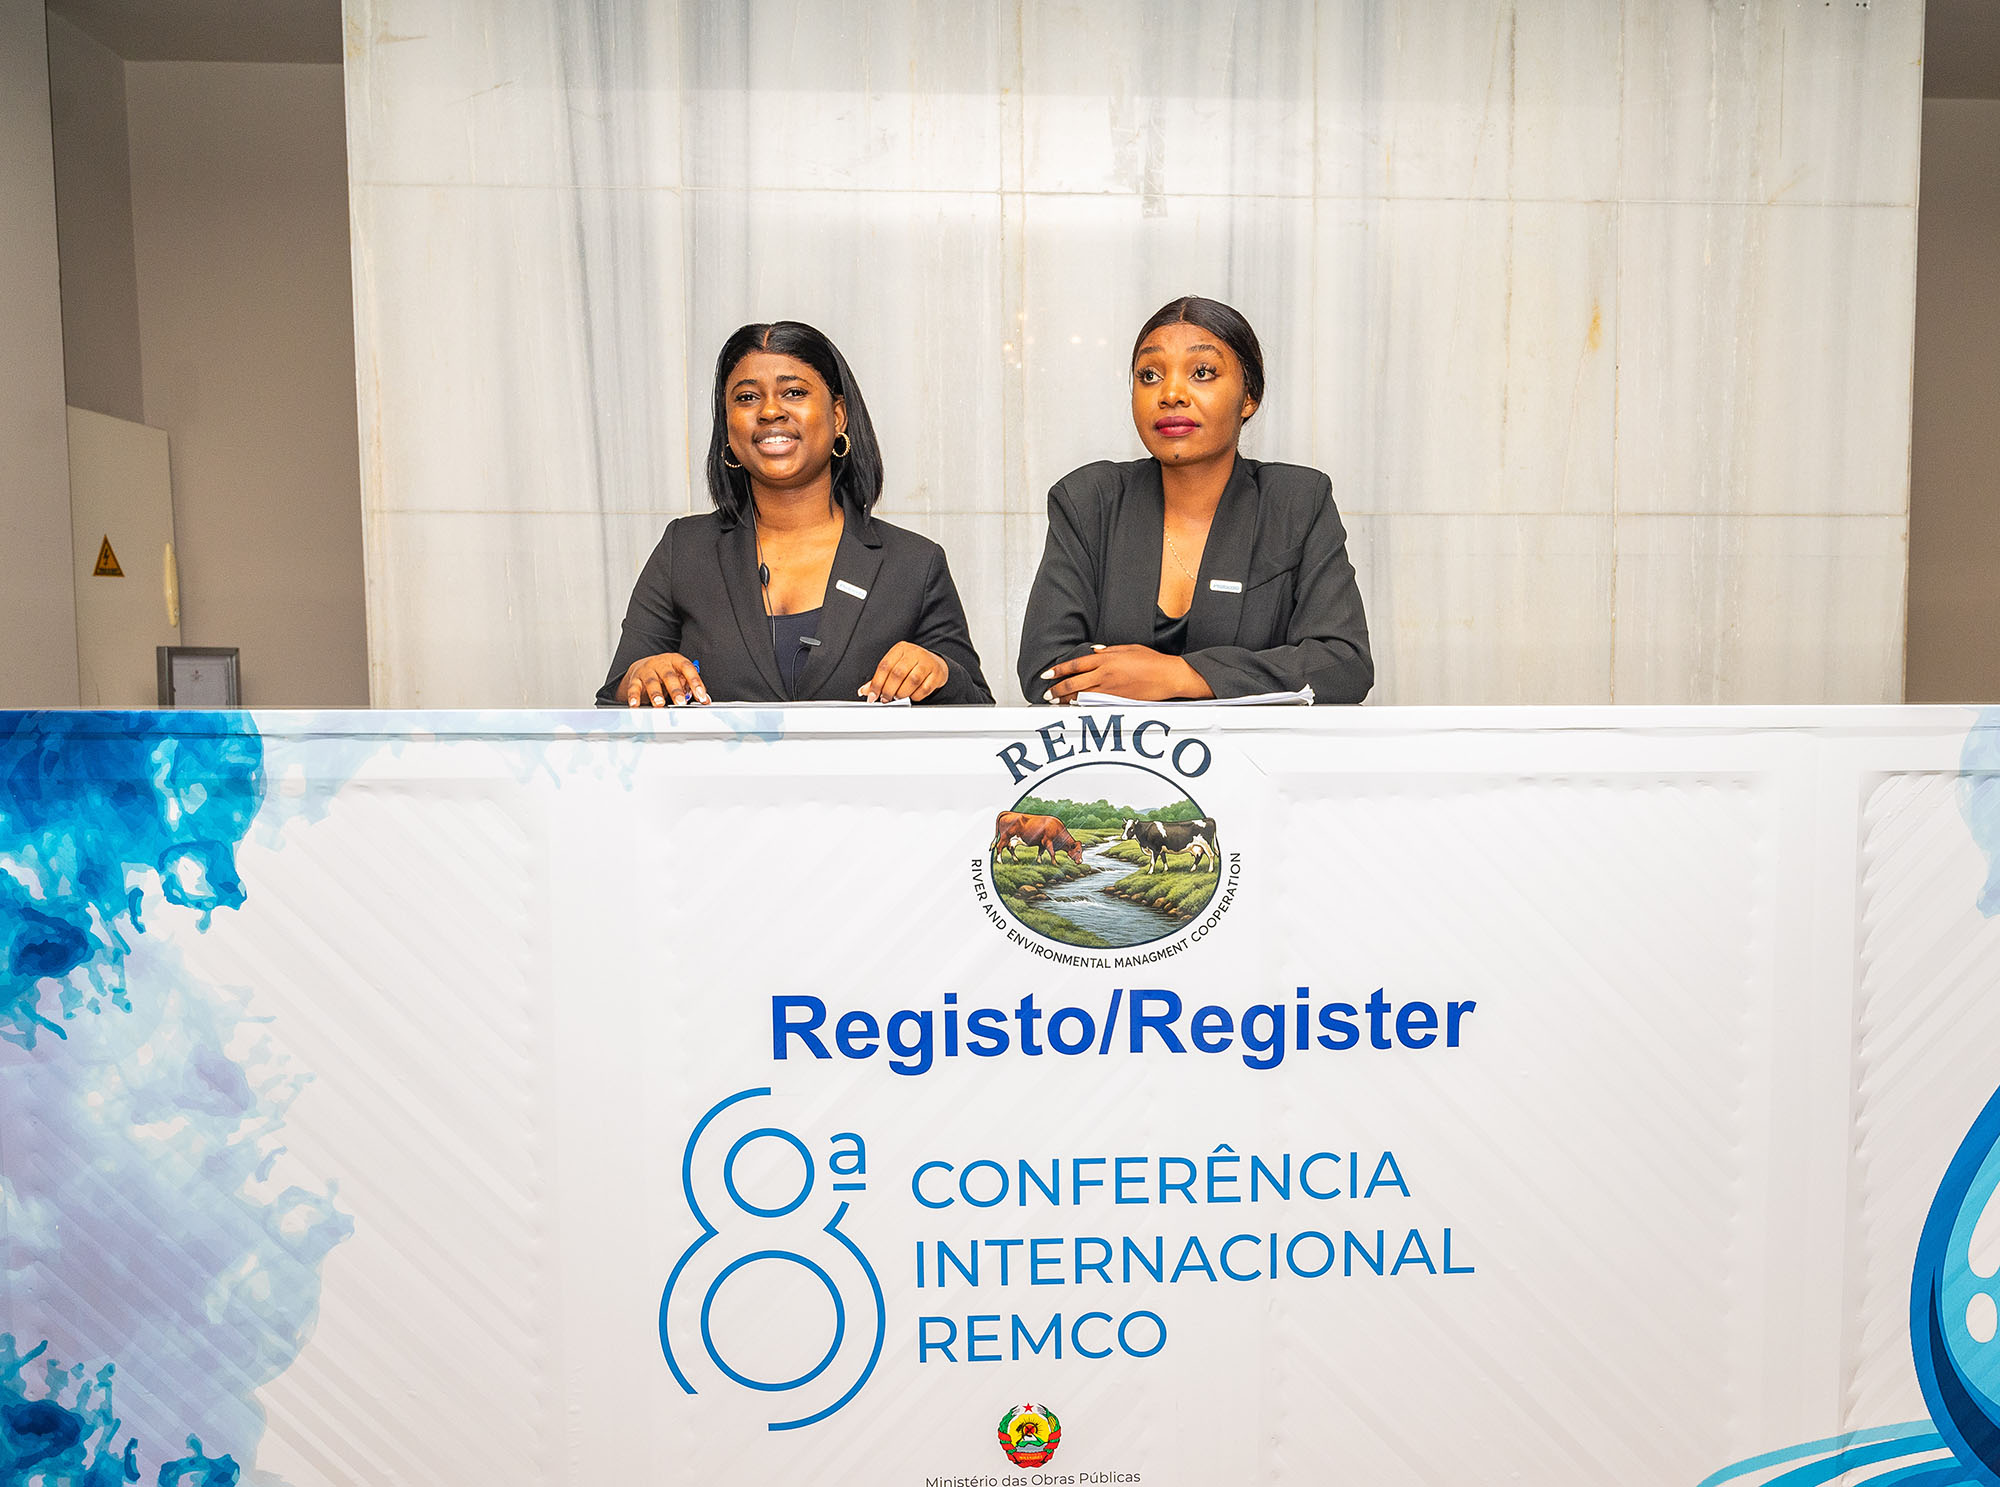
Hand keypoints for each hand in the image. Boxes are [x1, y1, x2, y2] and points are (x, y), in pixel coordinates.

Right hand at [619, 653, 708, 706]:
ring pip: (651, 681)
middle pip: (669, 676)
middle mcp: (661, 664)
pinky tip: (635, 704)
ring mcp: (647, 670)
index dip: (695, 682)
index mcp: (676, 661)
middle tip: (680, 702)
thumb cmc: (666, 673)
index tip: (701, 696)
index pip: (687, 669)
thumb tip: (705, 700)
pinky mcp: (635, 679)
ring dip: (655, 694)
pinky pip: (634, 687)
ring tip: (659, 704)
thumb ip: (691, 687)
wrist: (643, 666)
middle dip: (675, 690)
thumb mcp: (680, 675)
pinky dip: (634, 697)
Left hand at [861, 642, 948, 701]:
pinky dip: (915, 696)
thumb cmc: (912, 665)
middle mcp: (914, 653)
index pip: (885, 666)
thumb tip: (865, 691)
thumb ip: (880, 678)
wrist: (935, 663)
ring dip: (902, 693)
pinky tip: (911, 696)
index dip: (876, 683)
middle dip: (888, 690)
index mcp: (900, 649)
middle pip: (897, 674)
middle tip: (885, 699)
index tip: (872, 696)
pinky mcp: (936, 673)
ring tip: (898, 697)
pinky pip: (924, 688)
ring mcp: (927, 662)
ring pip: (912, 681)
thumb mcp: (895, 666)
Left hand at [1040, 645, 1211, 702]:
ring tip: (1057, 703)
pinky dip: (1083, 707)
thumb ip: (1108, 651)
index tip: (1047, 675)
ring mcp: (1111, 690)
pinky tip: (1075, 708)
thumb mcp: (1128, 649)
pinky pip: (1095, 704)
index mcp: (1107, 659)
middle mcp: (1106, 674)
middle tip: (1048, 694)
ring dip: (1067, 700)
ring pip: (1082, 696)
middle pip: (1074, 683)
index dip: (1059, 670)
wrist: (1169, 676)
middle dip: (1058, 690)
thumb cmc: (1152, 661)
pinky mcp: (1118, 701)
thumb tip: (1094, 653)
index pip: (1075, 664)